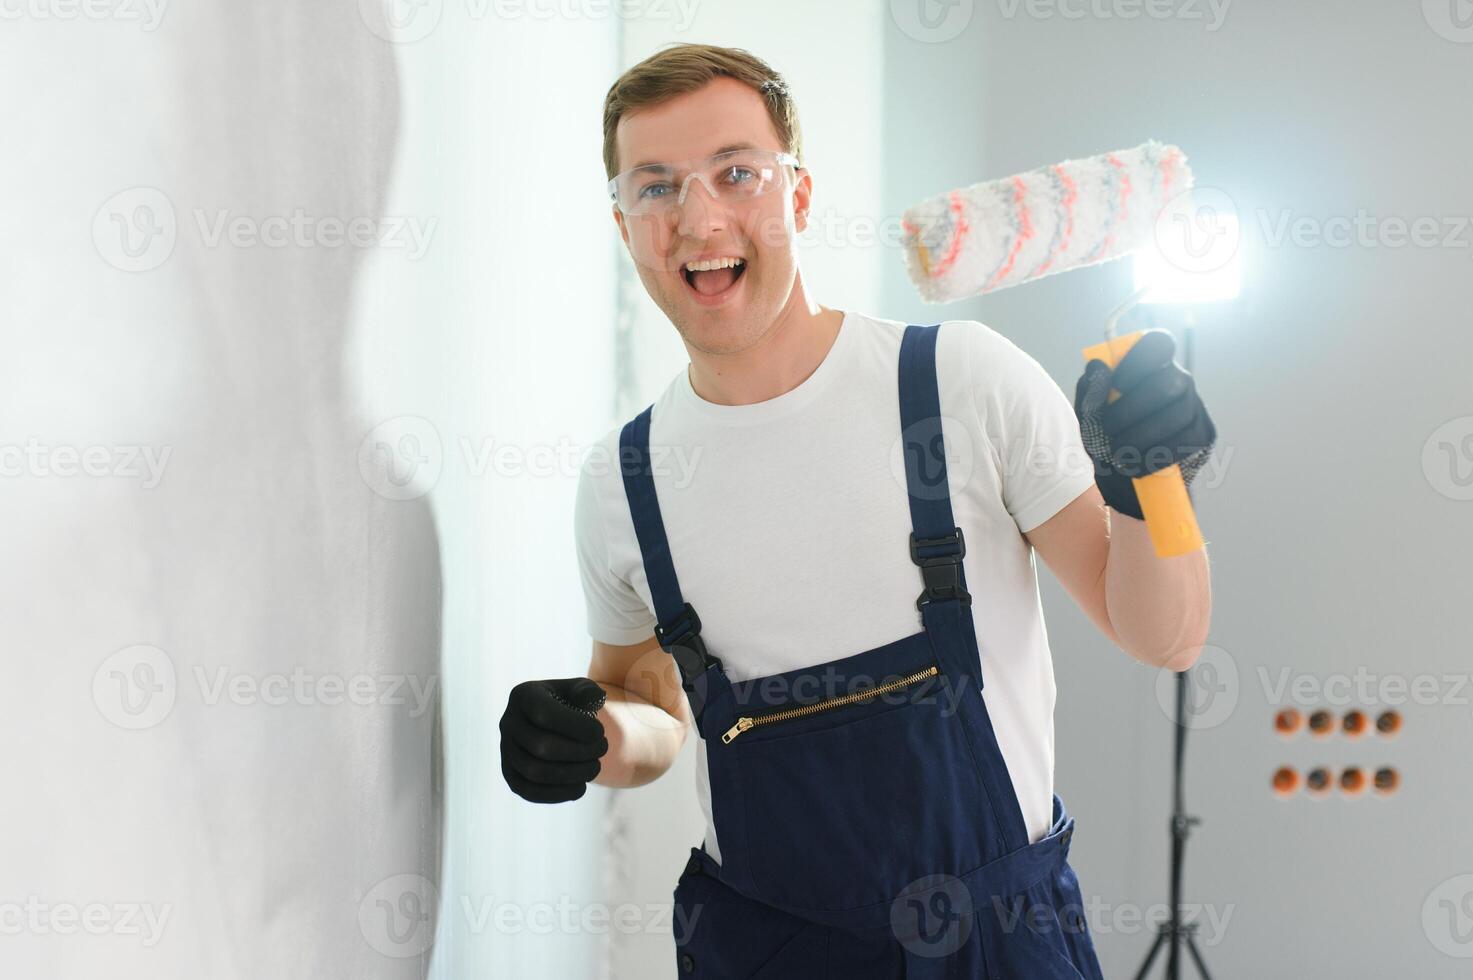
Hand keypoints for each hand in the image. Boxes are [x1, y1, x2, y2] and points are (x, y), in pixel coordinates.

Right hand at [500, 676, 608, 803]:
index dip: (576, 727)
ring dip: (572, 774)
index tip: (600, 732)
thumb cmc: (572, 704)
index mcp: (523, 695)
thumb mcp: (580, 690)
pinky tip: (580, 787)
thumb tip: (593, 698)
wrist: (555, 724)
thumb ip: (588, 691)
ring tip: (595, 767)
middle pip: (541, 747)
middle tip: (602, 749)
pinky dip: (558, 794)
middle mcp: (508, 723)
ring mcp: (506, 751)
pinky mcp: (511, 775)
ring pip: (535, 772)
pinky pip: (530, 792)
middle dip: (580, 752)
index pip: (544, 714)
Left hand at [1073, 329, 1216, 519]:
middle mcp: (1177, 381)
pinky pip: (1185, 441)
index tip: (1117, 384)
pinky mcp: (1203, 435)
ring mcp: (1194, 407)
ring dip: (1140, 437)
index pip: (1158, 343)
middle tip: (1108, 431)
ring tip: (1117, 452)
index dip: (1139, 360)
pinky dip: (1155, 455)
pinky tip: (1136, 465)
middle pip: (1168, 383)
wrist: (1123, 483)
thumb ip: (1089, 392)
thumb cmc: (1105, 441)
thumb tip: (1097, 366)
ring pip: (1177, 415)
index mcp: (1150, 368)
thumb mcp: (1088, 418)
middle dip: (1132, 410)